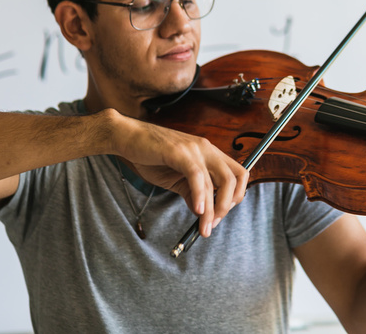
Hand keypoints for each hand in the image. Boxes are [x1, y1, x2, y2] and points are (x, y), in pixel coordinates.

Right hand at [111, 111, 247, 237]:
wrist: (126, 137)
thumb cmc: (150, 155)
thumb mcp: (176, 178)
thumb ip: (191, 193)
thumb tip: (202, 213)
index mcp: (210, 152)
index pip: (239, 174)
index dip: (235, 197)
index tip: (219, 216)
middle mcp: (207, 148)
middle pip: (235, 179)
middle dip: (227, 206)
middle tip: (212, 224)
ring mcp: (195, 148)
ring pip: (217, 181)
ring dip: (213, 209)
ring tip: (204, 227)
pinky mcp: (180, 152)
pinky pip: (197, 176)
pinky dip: (200, 195)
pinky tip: (197, 211)